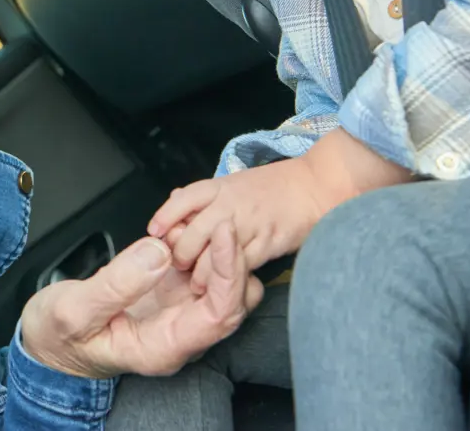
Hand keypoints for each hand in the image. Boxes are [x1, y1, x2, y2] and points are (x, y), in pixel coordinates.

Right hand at [19, 222, 262, 378]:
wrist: (43, 342)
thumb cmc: (56, 337)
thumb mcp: (73, 310)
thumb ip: (115, 285)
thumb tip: (158, 253)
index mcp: (162, 348)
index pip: (220, 315)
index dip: (229, 273)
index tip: (223, 234)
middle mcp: (177, 335)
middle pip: (231, 301)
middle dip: (229, 258)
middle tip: (210, 221)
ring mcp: (174, 314)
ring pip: (219, 283)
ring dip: (211, 251)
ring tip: (179, 225)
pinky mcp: (165, 295)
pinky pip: (197, 270)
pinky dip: (194, 245)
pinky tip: (174, 226)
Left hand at [148, 159, 321, 284]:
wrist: (316, 187)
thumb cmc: (275, 187)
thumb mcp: (235, 182)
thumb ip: (206, 195)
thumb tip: (175, 199)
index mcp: (219, 187)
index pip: (183, 199)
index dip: (165, 216)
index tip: (153, 232)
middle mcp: (229, 204)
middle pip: (192, 232)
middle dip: (180, 253)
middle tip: (176, 266)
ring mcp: (247, 224)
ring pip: (211, 254)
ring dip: (199, 272)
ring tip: (195, 283)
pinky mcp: (266, 243)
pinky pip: (238, 266)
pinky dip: (226, 279)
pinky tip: (221, 287)